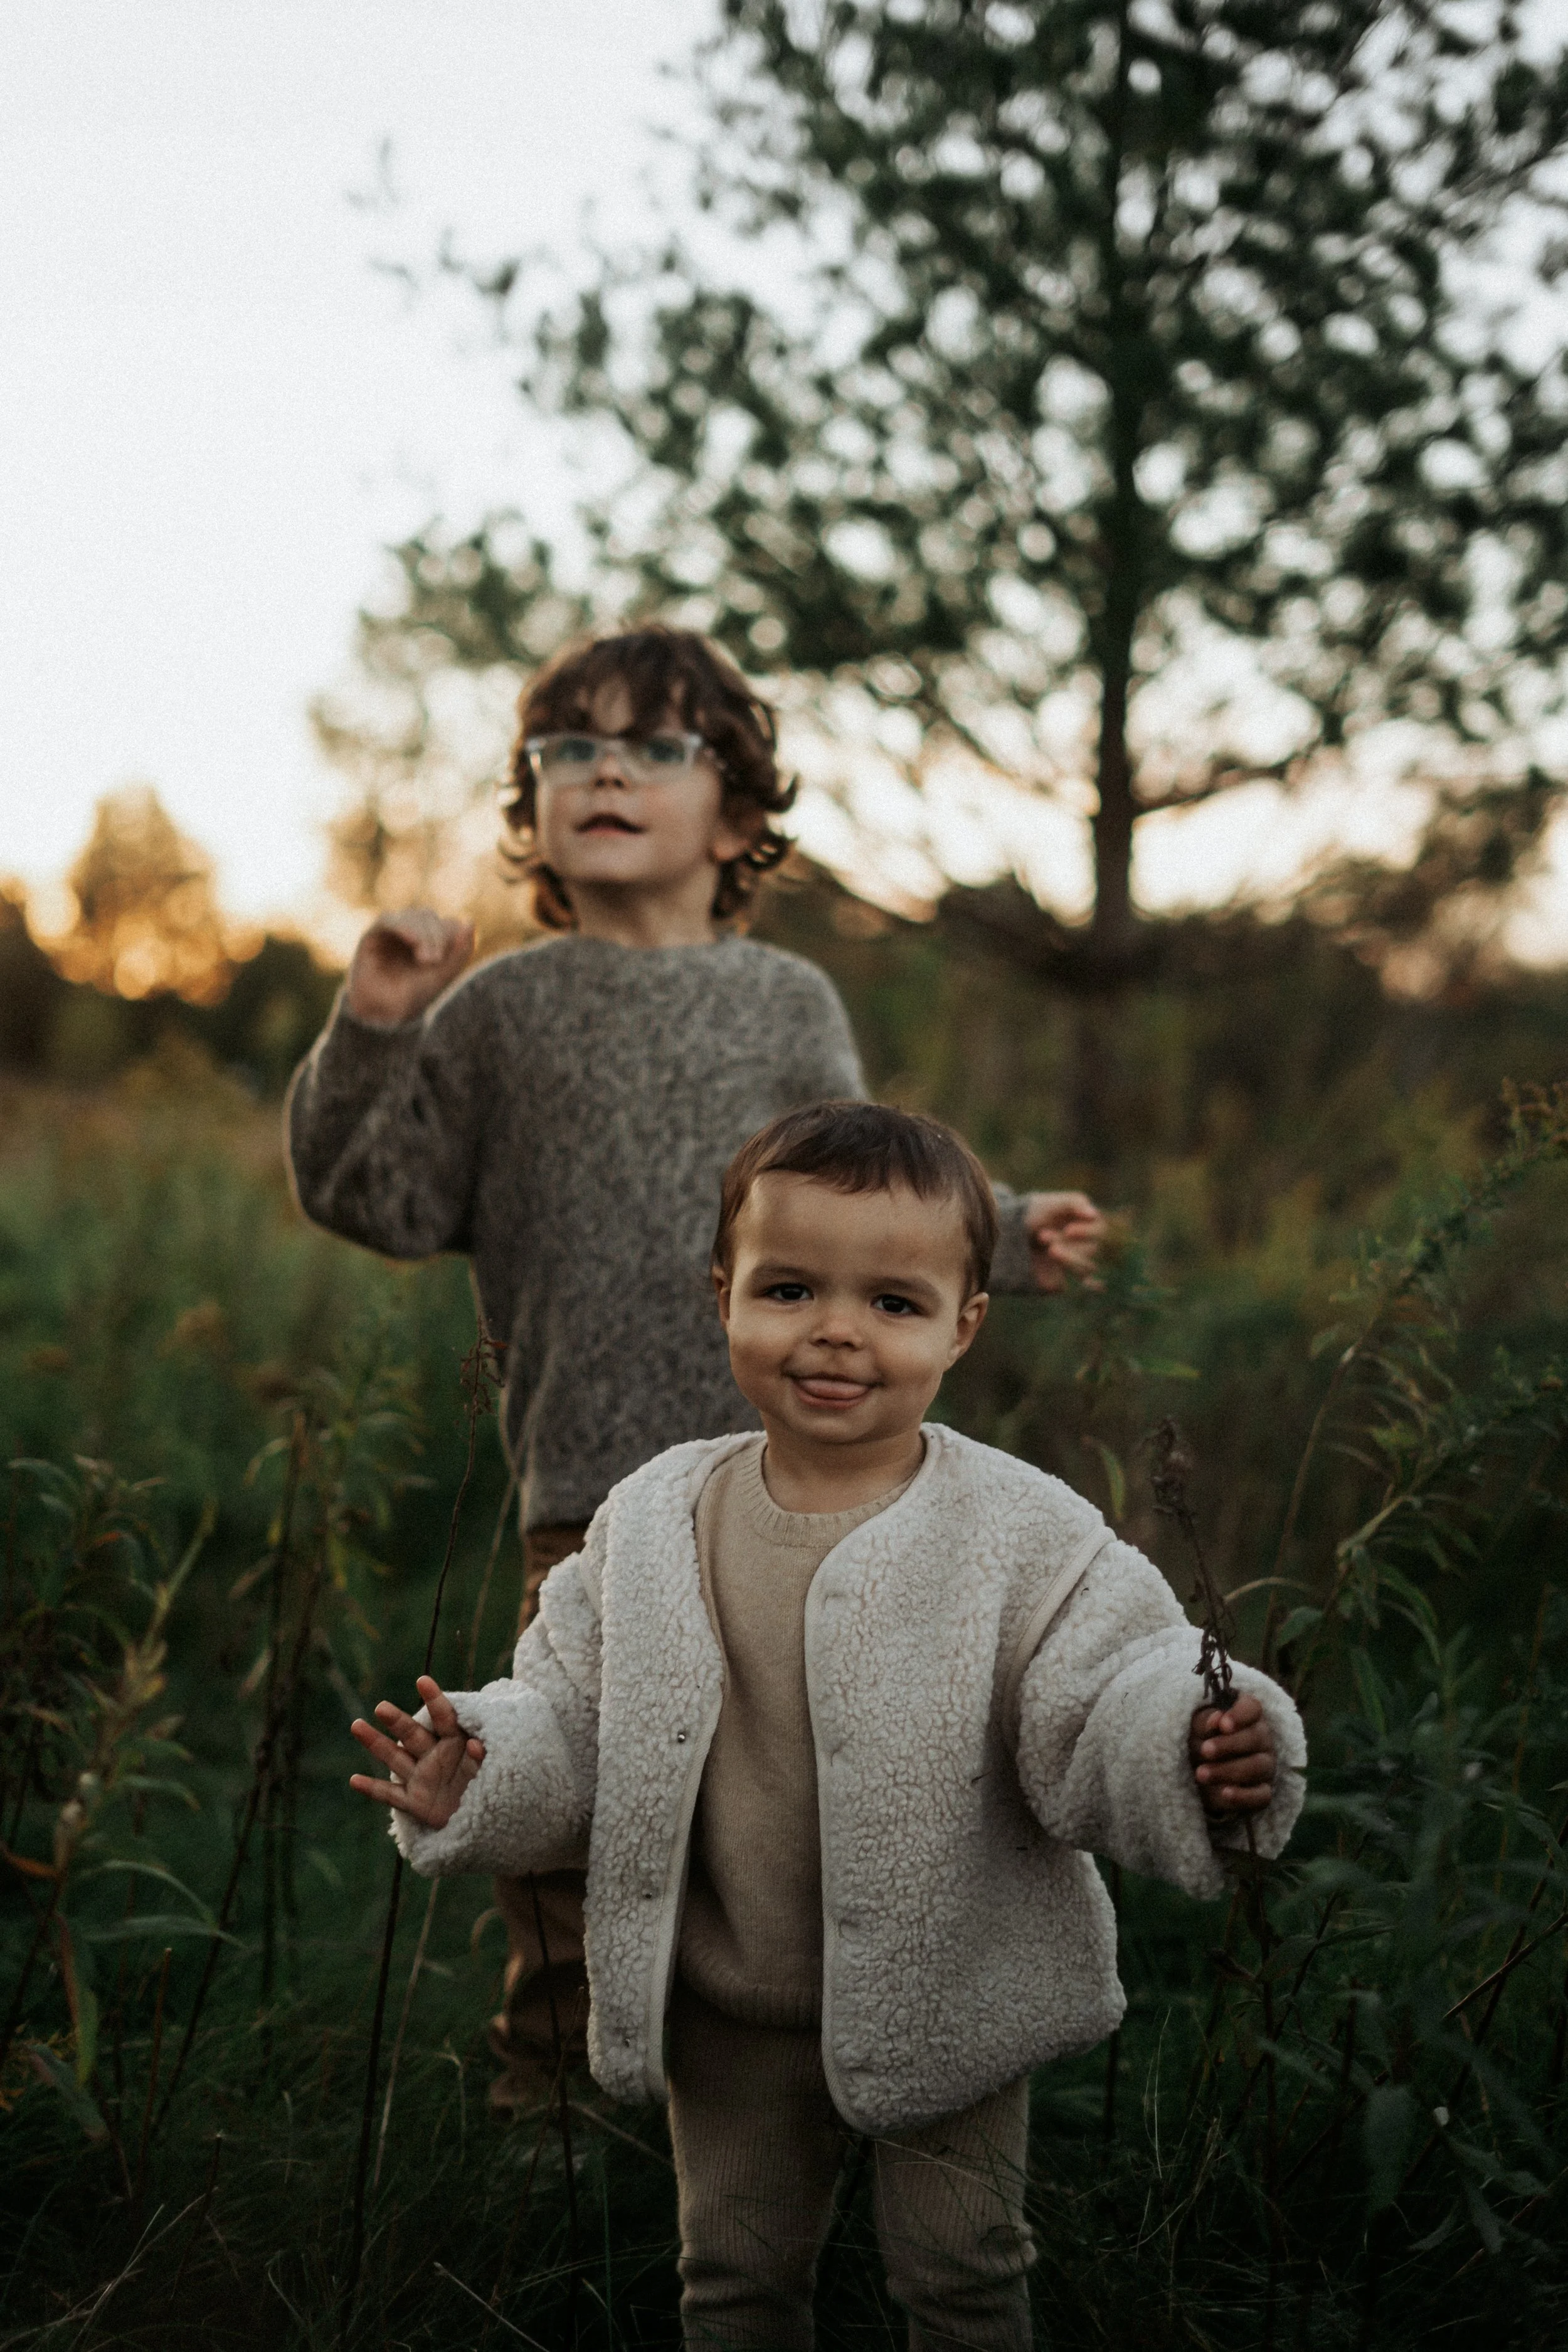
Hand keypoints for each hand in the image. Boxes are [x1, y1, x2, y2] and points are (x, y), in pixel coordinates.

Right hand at [346, 908, 474, 1027]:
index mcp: (431, 939)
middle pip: (431, 917)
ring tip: (426, 959)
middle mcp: (413, 932)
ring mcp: (394, 931)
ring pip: (415, 916)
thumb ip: (460, 952)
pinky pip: (389, 920)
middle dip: (437, 936)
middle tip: (434, 960)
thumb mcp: (443, 975)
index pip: (448, 923)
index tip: (447, 957)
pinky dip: (403, 926)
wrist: (383, 1011)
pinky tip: (411, 940)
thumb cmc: (413, 994)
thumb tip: (470, 922)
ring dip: (424, 934)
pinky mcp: (374, 934)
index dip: (451, 934)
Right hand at [349, 1675, 484, 1829]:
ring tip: (356, 1725)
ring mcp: (420, 1778)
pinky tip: (354, 1780)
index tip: (423, 1681)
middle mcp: (433, 1756)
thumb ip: (479, 1761)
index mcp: (454, 1742)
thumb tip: (475, 1745)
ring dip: (375, 1743)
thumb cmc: (489, 1787)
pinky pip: (390, 1795)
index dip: (434, 1700)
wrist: (484, 1819)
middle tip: (381, 1707)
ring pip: (394, 1758)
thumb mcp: (490, 1773)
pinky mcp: (413, 1802)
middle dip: (397, 1721)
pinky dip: (372, 1789)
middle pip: (412, 1734)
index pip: (444, 1718)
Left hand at [1023, 1191, 1106, 1293]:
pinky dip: (1059, 1281)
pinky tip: (1048, 1276)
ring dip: (1068, 1259)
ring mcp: (1074, 1265)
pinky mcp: (1059, 1281)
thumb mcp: (1052, 1203)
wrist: (1008, 1231)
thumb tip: (1093, 1214)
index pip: (1100, 1231)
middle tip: (1042, 1236)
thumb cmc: (1036, 1213)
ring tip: (1049, 1250)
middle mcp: (1085, 1247)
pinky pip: (1064, 1285)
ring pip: (1085, 1269)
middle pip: (1091, 1250)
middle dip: (1067, 1243)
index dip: (1088, 1233)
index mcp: (1088, 1226)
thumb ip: (1074, 1203)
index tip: (1069, 1231)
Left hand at [1189, 1694, 1275, 1815]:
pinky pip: (1262, 1795)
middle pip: (1256, 1737)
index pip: (1253, 1708)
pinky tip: (1224, 1793)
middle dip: (1228, 1745)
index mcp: (1248, 1716)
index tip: (1223, 1725)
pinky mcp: (1263, 1791)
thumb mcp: (1198, 1727)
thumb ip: (1206, 1721)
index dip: (1240, 1715)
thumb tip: (1216, 1719)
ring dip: (1228, 1770)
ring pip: (1257, 1766)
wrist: (1200, 1771)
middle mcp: (1262, 1739)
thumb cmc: (1202, 1740)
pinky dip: (1243, 1796)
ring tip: (1201, 1774)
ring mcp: (1265, 1766)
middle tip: (1204, 1750)